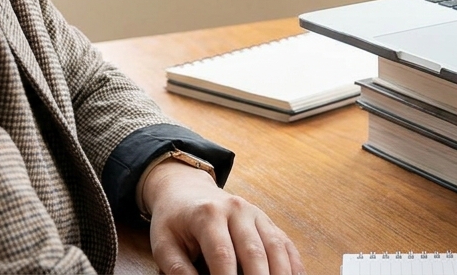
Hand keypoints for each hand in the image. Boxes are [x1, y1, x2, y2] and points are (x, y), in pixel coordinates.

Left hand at [143, 160, 304, 274]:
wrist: (186, 189)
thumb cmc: (174, 221)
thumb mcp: (164, 243)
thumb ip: (177, 269)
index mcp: (208, 214)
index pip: (222, 254)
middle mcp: (236, 209)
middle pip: (254, 251)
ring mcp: (256, 213)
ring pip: (275, 246)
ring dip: (280, 273)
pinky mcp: (267, 220)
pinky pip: (285, 243)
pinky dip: (293, 264)